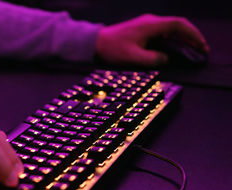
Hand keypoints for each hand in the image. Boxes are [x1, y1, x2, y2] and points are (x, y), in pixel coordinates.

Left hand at [95, 14, 209, 66]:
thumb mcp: (133, 58)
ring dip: (183, 38)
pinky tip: (175, 49)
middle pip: (178, 26)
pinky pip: (163, 33)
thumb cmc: (112, 49)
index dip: (193, 35)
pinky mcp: (142, 30)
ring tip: (192, 51)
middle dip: (192, 37)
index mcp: (150, 26)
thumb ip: (153, 59)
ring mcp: (147, 25)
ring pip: (171, 29)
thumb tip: (166, 59)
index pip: (179, 25)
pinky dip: (173, 40)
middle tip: (201, 50)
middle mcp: (150, 22)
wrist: (96, 43)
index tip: (201, 46)